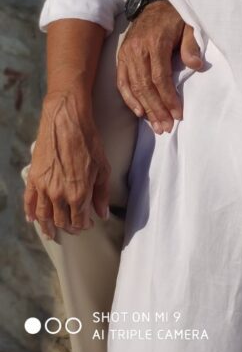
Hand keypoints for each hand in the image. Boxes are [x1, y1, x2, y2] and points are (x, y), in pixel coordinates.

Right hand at [24, 87, 109, 239]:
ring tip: (52, 233)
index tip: (89, 224)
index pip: (79, 220)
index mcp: (78, 194)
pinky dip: (30, 213)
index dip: (84, 225)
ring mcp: (43, 187)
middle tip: (74, 227)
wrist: (66, 119)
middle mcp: (59, 194)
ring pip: (44, 216)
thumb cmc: (88, 140)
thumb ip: (102, 193)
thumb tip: (103, 214)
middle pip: (61, 221)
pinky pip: (29, 201)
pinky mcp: (33, 177)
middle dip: (69, 227)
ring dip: (48, 227)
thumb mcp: (102, 167)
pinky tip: (33, 219)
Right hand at [116, 0, 203, 132]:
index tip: (178, 114)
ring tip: (156, 126)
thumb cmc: (175, 18)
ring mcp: (126, 54)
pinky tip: (139, 113)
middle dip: (156, 109)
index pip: (160, 77)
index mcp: (155, 42)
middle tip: (166, 127)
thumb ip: (191, 45)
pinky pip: (122, 82)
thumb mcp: (189, 26)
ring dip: (145, 108)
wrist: (153, 5)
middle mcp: (137, 50)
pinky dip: (129, 99)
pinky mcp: (121, 57)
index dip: (168, 98)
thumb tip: (196, 66)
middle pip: (145, 86)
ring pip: (133, 87)